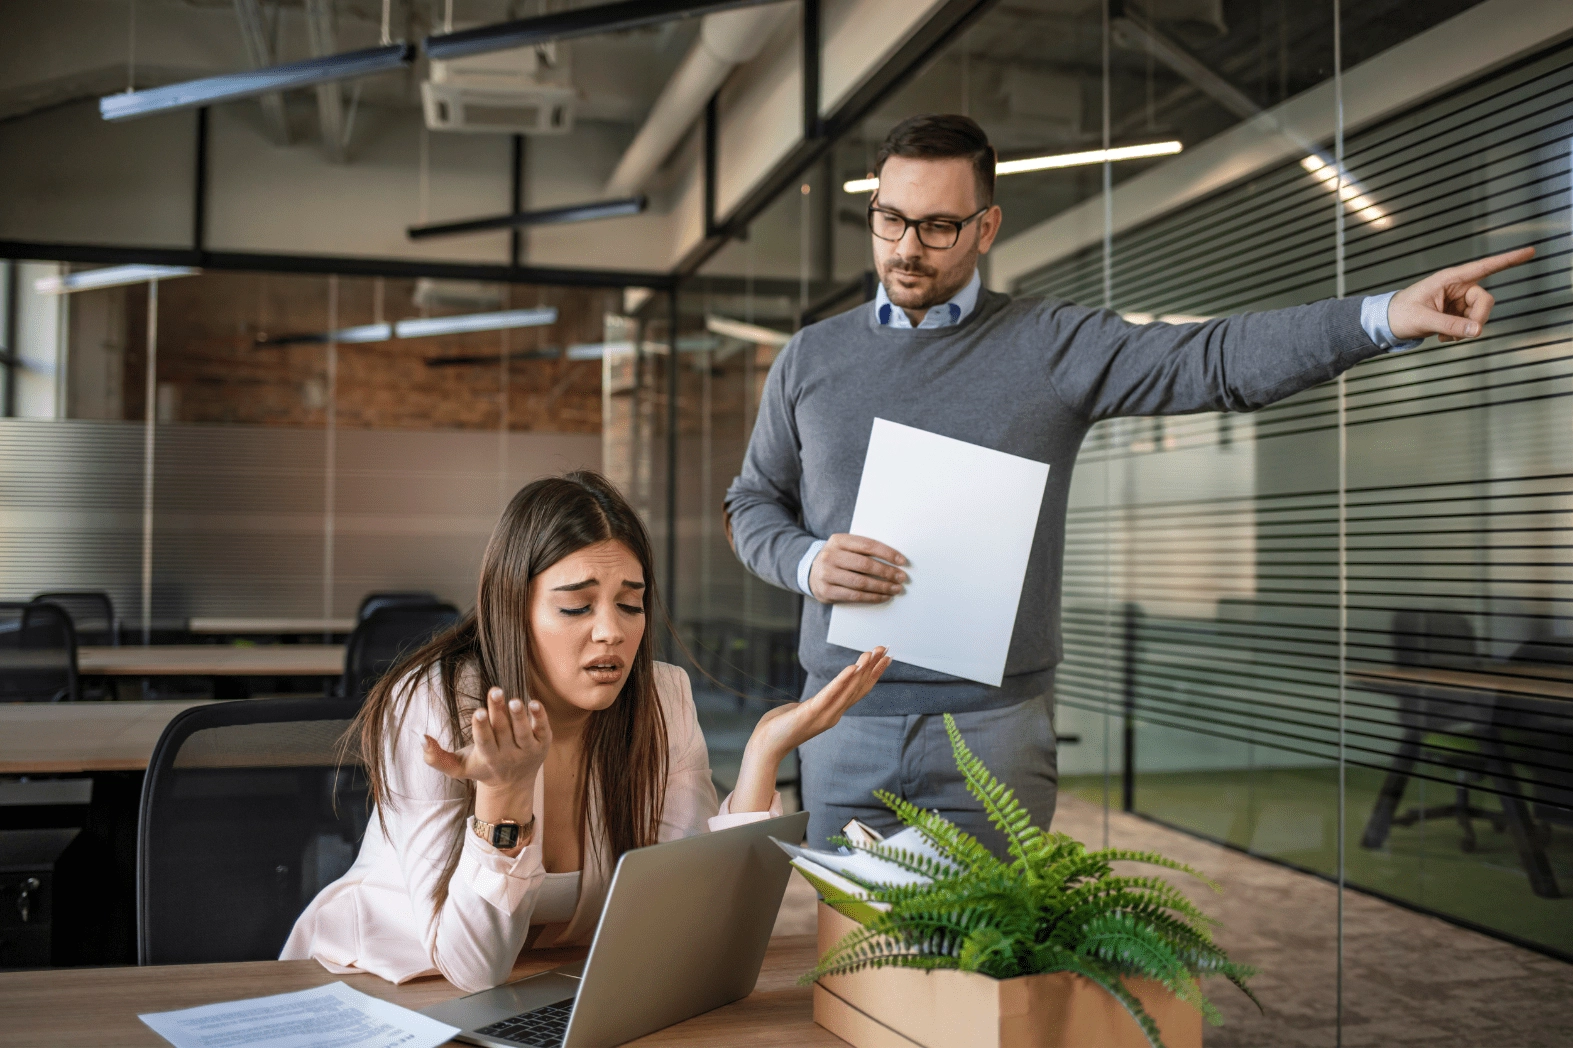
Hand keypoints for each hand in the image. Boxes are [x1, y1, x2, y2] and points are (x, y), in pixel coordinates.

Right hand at [423, 686, 550, 788]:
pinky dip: (540, 717)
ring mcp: (528, 750)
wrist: (513, 784)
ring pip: (523, 732)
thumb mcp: (458, 767)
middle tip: (495, 691)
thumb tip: (421, 737)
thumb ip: (436, 757)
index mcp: (488, 758)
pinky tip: (534, 703)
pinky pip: (543, 730)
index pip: (484, 742)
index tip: (477, 712)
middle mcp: (509, 755)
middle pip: (503, 732)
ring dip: (519, 716)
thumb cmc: (482, 768)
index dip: (481, 727)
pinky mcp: (542, 744)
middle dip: (498, 712)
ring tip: (514, 700)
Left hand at [730, 647, 892, 812]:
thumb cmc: (782, 727)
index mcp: (833, 711)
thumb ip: (817, 703)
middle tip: (885, 649)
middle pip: (858, 688)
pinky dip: (842, 681)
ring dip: (861, 670)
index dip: (873, 674)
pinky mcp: (811, 713)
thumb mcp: (804, 711)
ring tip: (870, 654)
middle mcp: (833, 714)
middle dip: (873, 667)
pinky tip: (852, 668)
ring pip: (848, 689)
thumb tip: (821, 697)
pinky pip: (830, 694)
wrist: (767, 745)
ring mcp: (824, 714)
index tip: (886, 659)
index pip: (858, 690)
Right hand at [809, 533, 907, 603]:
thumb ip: (863, 549)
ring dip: (882, 587)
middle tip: (901, 577)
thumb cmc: (837, 559)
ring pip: (861, 582)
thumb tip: (894, 559)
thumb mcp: (845, 547)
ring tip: (896, 588)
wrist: (811, 572)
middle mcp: (830, 556)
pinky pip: (854, 596)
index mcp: (838, 540)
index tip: (902, 561)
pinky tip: (883, 596)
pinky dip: (872, 597)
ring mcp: (827, 574)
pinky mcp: (826, 591)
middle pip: (865, 564)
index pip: (868, 545)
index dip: (887, 553)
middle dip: (887, 572)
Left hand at [1388, 247, 1533, 342]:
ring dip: (1466, 329)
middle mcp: (1457, 287)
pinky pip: (1471, 324)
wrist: (1387, 323)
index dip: (1508, 260)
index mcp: (1450, 279)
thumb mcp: (1424, 320)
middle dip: (1477, 319)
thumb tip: (1478, 330)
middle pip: (1485, 301)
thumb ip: (1451, 325)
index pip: (1484, 267)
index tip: (1531, 251)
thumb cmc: (1401, 314)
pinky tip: (1444, 336)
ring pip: (1479, 315)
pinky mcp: (1457, 313)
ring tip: (1444, 336)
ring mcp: (1458, 300)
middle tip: (1461, 335)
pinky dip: (1461, 333)